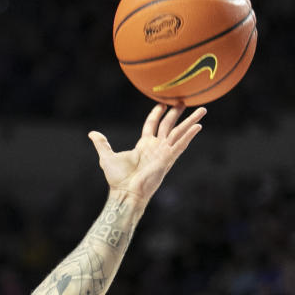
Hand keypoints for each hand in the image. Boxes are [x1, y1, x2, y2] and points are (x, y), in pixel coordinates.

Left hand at [89, 103, 205, 202]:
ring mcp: (163, 153)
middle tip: (184, 101)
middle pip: (169, 126)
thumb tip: (92, 133)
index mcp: (144, 146)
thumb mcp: (107, 157)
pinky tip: (198, 126)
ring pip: (179, 132)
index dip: (157, 114)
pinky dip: (189, 135)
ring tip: (202, 109)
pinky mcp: (168, 159)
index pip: (152, 125)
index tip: (162, 103)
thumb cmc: (118, 179)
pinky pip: (180, 145)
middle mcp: (156, 148)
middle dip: (176, 114)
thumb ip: (102, 144)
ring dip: (190, 121)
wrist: (125, 193)